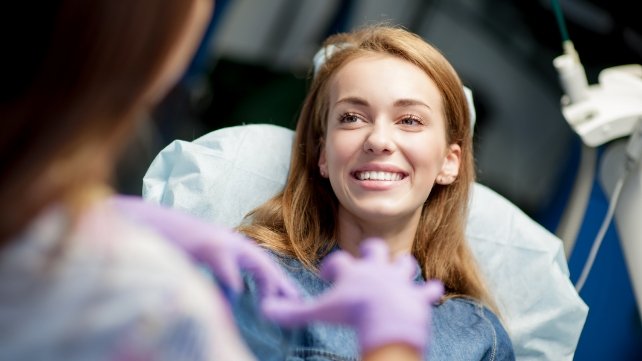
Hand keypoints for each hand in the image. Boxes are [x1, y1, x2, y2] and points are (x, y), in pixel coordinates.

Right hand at [109, 195, 298, 299]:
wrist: (145, 222)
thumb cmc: (171, 245)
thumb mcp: (201, 262)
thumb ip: (220, 277)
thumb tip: (234, 296)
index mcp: (230, 246)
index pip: (261, 264)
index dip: (277, 281)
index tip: (292, 297)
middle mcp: (229, 241)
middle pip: (264, 262)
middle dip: (281, 282)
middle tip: (296, 301)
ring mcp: (218, 241)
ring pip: (252, 261)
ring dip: (266, 280)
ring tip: (274, 301)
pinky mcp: (204, 244)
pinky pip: (224, 263)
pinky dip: (232, 278)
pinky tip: (238, 292)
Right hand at [262, 238, 443, 354]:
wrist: (387, 318)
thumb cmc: (352, 312)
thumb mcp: (319, 312)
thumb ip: (292, 312)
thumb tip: (266, 309)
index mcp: (353, 270)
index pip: (338, 260)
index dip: (332, 268)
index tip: (328, 277)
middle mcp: (377, 269)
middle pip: (376, 249)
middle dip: (372, 253)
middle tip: (367, 264)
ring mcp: (400, 280)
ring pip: (405, 263)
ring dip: (402, 267)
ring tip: (398, 275)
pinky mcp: (417, 295)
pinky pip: (428, 290)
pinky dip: (429, 292)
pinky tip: (432, 290)